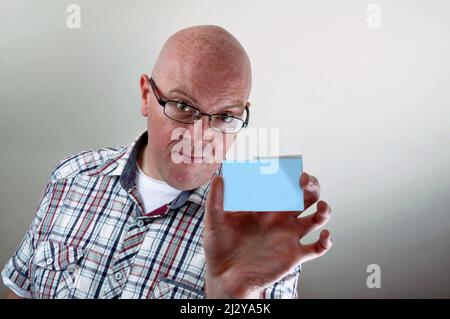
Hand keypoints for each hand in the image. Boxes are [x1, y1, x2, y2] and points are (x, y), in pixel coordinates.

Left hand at [203, 172, 332, 297]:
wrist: (225, 278)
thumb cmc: (219, 248)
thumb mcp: (214, 222)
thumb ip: (216, 200)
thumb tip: (219, 177)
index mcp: (263, 207)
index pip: (281, 185)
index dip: (287, 175)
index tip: (284, 168)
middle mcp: (279, 219)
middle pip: (304, 197)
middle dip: (310, 185)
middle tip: (305, 180)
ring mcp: (288, 236)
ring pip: (316, 219)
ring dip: (324, 210)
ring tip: (322, 208)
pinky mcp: (294, 255)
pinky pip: (317, 248)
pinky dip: (326, 242)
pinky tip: (325, 236)